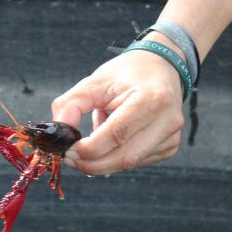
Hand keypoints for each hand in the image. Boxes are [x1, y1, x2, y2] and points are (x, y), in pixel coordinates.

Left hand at [52, 48, 184, 174]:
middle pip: (125, 157)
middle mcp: (167, 121)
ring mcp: (171, 137)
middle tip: (70, 157)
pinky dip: (116, 155)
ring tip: (99, 128)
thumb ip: (72, 103)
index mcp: (152, 99)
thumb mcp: (96, 80)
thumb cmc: (127, 74)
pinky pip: (136, 162)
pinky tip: (114, 136)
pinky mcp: (169, 147)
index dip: (89, 149)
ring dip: (104, 157)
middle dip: (92, 163)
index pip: (117, 134)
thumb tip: (59, 131)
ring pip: (129, 163)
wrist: (161, 68)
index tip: (67, 150)